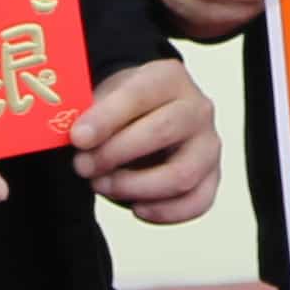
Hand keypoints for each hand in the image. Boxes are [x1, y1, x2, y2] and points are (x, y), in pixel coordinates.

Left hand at [67, 57, 219, 223]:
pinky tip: (136, 208)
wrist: (148, 116)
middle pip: (163, 132)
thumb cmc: (123, 109)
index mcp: (169, 78)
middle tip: (82, 166)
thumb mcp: (104, 97)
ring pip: (182, 174)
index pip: (140, 95)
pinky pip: (197, 202)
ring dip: (135, 187)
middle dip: (115, 154)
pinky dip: (165, 212)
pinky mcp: (213, 177)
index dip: (106, 118)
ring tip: (102, 185)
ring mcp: (209, 145)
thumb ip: (89, 115)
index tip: (77, 138)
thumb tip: (76, 141)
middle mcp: (197, 108)